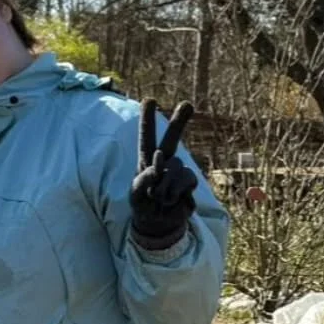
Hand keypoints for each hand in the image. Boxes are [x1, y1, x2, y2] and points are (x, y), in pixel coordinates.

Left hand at [130, 99, 197, 250]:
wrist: (159, 223)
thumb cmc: (142, 205)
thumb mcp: (135, 195)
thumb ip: (142, 179)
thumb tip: (158, 164)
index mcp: (146, 160)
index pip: (146, 137)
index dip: (148, 119)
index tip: (150, 100)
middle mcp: (164, 161)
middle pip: (171, 138)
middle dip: (179, 121)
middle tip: (187, 104)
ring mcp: (178, 171)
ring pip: (177, 167)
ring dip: (167, 185)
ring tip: (160, 198)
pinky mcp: (188, 183)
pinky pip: (187, 180)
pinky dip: (177, 191)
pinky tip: (172, 200)